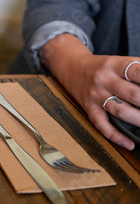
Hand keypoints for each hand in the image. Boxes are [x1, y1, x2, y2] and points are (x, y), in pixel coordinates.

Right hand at [42, 35, 139, 149]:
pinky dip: (116, 136)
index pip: (137, 72)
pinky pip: (102, 125)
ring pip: (120, 111)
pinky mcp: (89, 108)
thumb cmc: (100, 66)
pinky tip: (129, 143)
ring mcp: (95, 95)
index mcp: (113, 64)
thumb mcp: (117, 60)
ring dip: (139, 120)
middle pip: (133, 94)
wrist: (70, 68)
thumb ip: (137, 69)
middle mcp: (103, 80)